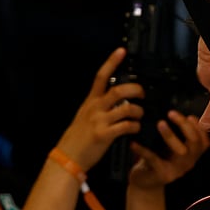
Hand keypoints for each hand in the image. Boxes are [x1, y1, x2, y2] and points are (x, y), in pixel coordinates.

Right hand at [54, 48, 144, 172]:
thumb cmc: (76, 139)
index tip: (122, 51)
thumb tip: (118, 102)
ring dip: (138, 111)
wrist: (67, 158)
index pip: (100, 77)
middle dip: (136, 89)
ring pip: (127, 108)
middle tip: (142, 94)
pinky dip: (135, 126)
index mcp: (90, 102)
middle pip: (120, 90)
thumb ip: (99, 108)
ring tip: (139, 115)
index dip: (111, 62)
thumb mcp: (83, 117)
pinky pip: (127, 126)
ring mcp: (99, 121)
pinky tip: (134, 129)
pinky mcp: (104, 135)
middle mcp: (94, 109)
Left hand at [127, 109, 209, 189]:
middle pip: (195, 142)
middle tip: (172, 113)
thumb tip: (173, 113)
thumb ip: (176, 134)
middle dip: (185, 126)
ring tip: (160, 123)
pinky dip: (143, 150)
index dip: (199, 126)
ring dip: (171, 135)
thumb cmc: (157, 160)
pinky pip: (154, 159)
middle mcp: (189, 162)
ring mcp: (177, 170)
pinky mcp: (162, 174)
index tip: (189, 115)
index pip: (204, 139)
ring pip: (180, 151)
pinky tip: (133, 143)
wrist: (144, 183)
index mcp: (192, 154)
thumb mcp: (168, 147)